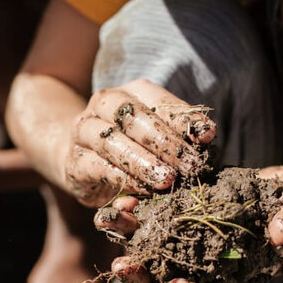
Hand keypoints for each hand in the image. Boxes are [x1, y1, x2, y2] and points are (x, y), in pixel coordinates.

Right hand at [65, 78, 215, 206]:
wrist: (77, 156)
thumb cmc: (129, 146)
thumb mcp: (155, 137)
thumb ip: (179, 135)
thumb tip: (206, 134)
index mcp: (130, 92)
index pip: (158, 99)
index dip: (183, 118)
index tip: (208, 136)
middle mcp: (103, 104)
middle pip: (133, 116)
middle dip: (165, 141)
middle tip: (190, 165)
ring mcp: (84, 131)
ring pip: (111, 141)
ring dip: (143, 161)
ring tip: (168, 180)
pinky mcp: (74, 161)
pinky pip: (98, 167)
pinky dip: (123, 179)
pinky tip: (144, 190)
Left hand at [95, 166, 282, 282]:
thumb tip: (281, 232)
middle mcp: (214, 271)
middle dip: (145, 278)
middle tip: (122, 265)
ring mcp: (198, 248)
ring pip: (157, 254)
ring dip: (131, 242)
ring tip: (108, 226)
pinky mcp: (188, 221)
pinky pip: (157, 223)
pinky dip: (139, 214)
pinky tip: (124, 199)